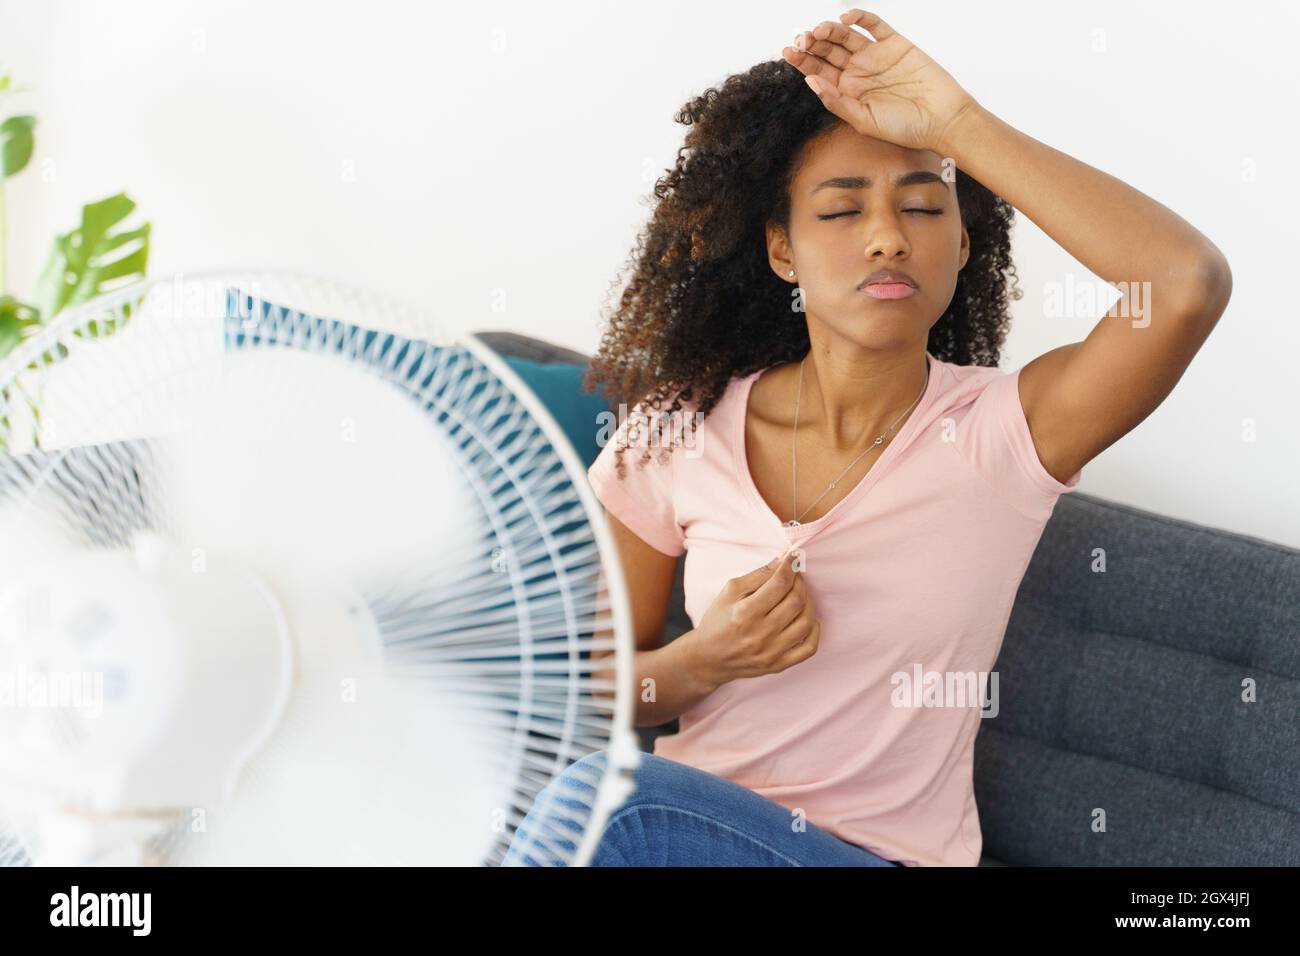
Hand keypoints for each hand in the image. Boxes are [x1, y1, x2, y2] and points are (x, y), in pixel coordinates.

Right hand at [683, 548, 820, 689]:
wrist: (707, 659)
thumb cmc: (717, 622)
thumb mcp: (729, 592)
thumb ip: (757, 575)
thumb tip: (783, 560)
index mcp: (745, 612)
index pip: (779, 584)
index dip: (791, 566)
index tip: (794, 557)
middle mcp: (760, 634)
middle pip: (796, 601)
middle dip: (799, 582)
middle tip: (795, 576)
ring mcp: (771, 652)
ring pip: (806, 622)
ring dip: (808, 603)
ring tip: (799, 596)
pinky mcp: (778, 665)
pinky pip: (809, 648)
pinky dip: (814, 630)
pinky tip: (806, 619)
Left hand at [781, 9, 978, 154]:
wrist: (942, 119)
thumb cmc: (905, 127)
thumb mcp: (864, 120)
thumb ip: (837, 101)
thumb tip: (810, 81)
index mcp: (847, 92)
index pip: (818, 71)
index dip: (802, 60)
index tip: (788, 51)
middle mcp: (858, 72)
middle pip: (828, 51)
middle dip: (812, 43)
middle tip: (801, 38)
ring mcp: (875, 56)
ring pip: (846, 36)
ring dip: (830, 30)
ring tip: (819, 31)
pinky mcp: (894, 43)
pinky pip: (874, 25)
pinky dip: (859, 18)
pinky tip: (845, 20)